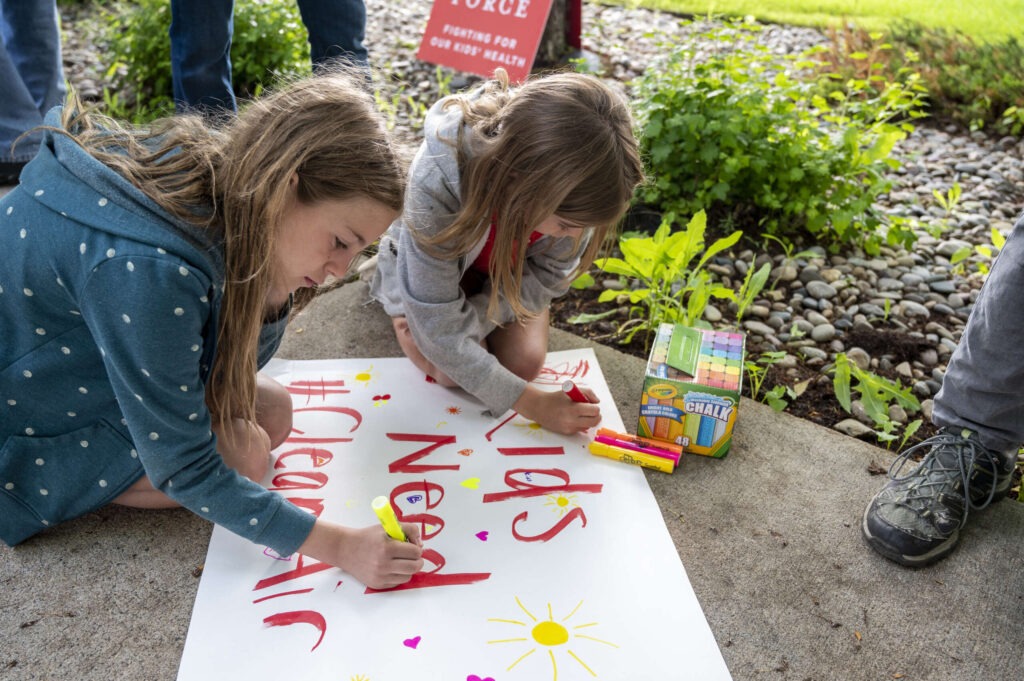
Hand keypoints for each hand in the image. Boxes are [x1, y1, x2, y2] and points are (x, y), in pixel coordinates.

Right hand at [299, 519, 423, 589]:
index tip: (412, 546)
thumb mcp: (388, 526)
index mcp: (387, 547)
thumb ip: (409, 530)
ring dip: (409, 568)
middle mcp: (383, 564)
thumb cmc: (368, 537)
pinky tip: (392, 567)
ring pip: (408, 576)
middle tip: (413, 556)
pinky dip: (399, 575)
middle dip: (417, 560)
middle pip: (415, 567)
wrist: (346, 549)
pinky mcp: (377, 584)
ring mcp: (380, 576)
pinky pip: (397, 582)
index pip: (415, 552)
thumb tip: (421, 545)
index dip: (417, 548)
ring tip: (401, 561)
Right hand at [513, 384, 601, 434]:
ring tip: (580, 413)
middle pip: (594, 422)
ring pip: (588, 426)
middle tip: (591, 410)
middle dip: (595, 415)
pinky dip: (580, 423)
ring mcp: (569, 428)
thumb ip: (587, 393)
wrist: (539, 408)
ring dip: (588, 420)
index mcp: (573, 409)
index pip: (594, 411)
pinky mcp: (567, 433)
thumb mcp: (571, 390)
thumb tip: (597, 402)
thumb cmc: (556, 398)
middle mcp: (572, 421)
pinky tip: (572, 417)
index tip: (590, 404)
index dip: (595, 407)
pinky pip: (580, 429)